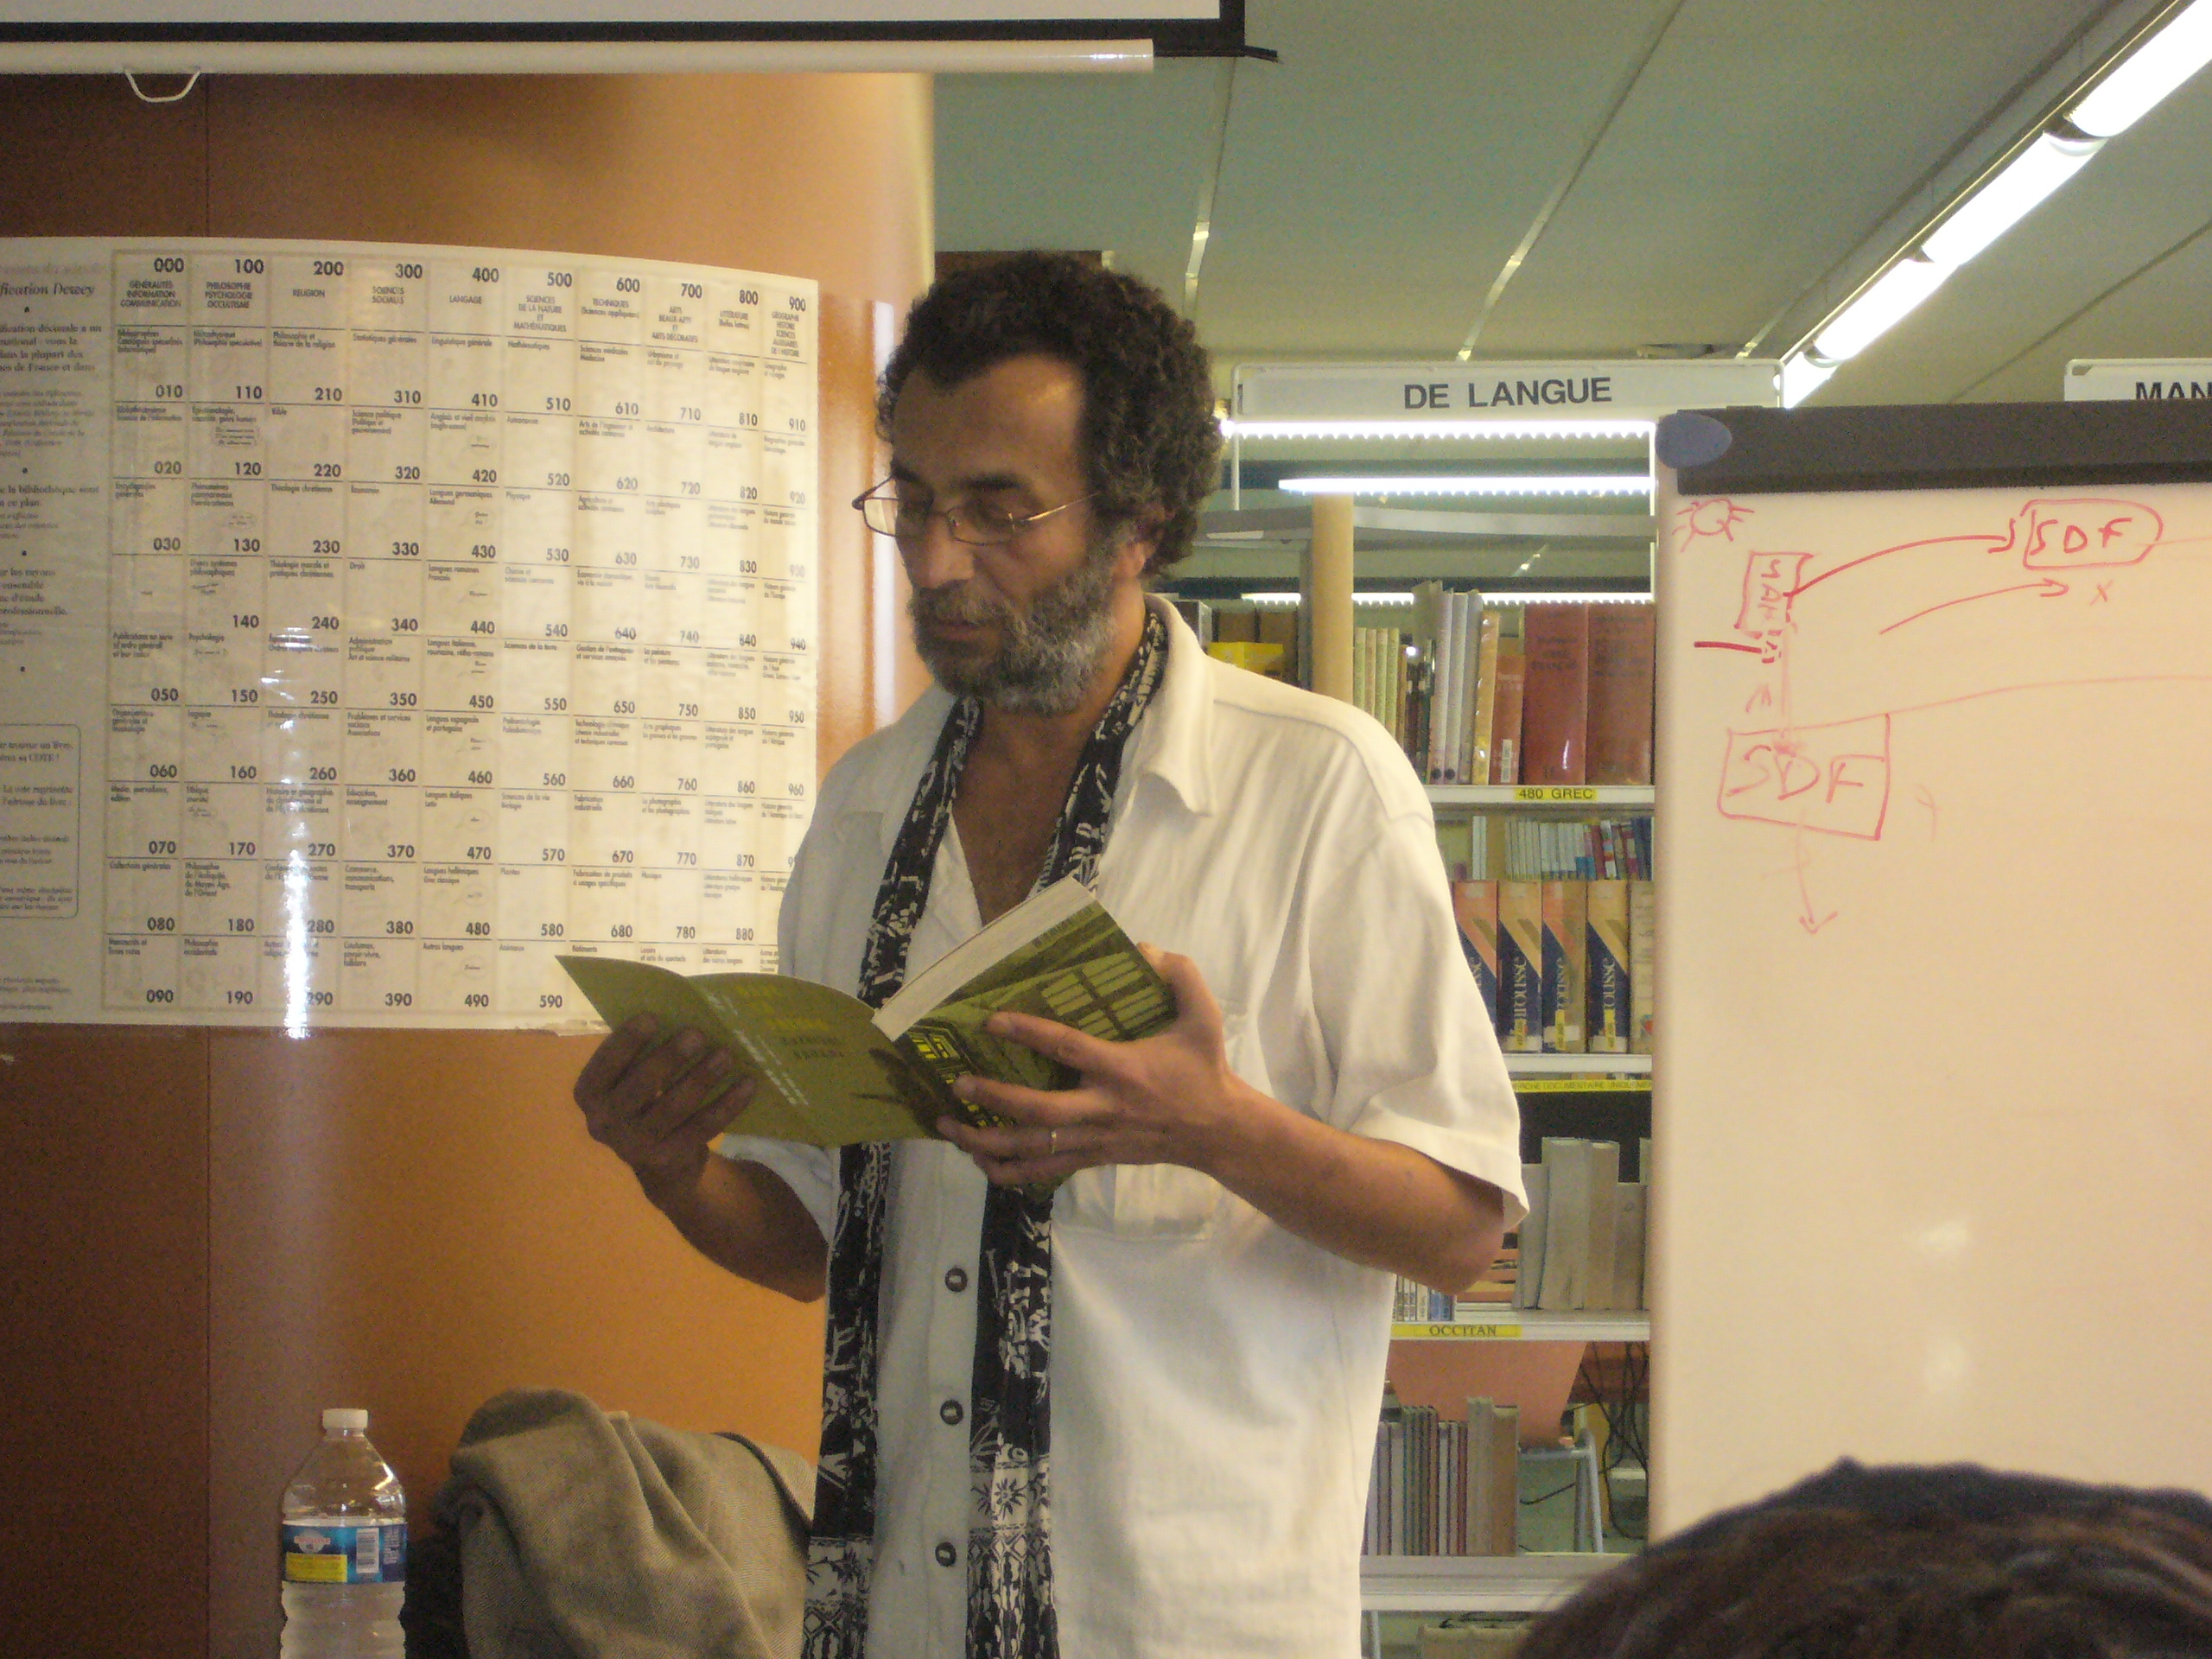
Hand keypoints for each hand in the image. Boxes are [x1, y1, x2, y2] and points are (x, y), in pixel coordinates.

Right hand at [573, 1014, 756, 1201]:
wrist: (659, 1166)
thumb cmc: (644, 1103)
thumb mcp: (628, 1081)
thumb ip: (641, 1053)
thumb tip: (680, 1010)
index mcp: (589, 1093)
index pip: (606, 1064)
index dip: (628, 1040)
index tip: (654, 1016)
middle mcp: (604, 1122)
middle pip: (641, 1086)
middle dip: (670, 1057)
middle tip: (698, 1034)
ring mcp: (635, 1146)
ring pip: (674, 1107)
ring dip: (703, 1077)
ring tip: (726, 1055)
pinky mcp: (669, 1159)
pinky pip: (703, 1127)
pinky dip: (728, 1104)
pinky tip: (747, 1084)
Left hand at [935, 947, 1261, 1187]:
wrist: (1219, 1131)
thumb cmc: (1204, 1070)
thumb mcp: (1204, 1017)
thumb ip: (1180, 976)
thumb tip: (1144, 950)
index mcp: (1124, 1069)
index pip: (1068, 1048)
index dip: (1028, 1033)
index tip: (992, 1020)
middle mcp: (1104, 1108)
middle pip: (1040, 1112)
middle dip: (994, 1099)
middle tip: (957, 1084)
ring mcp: (1096, 1139)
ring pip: (1034, 1148)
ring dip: (987, 1141)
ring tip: (948, 1126)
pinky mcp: (1094, 1158)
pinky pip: (1045, 1170)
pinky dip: (1009, 1171)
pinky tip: (980, 1162)